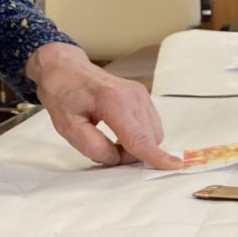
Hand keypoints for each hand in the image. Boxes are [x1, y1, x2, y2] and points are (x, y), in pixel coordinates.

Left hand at [27, 42, 180, 169]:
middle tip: (105, 150)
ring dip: (137, 145)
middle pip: (149, 139)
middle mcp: (133, 96)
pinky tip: (120, 132)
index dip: (155, 156)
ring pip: (153, 133)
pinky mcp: (143, 96)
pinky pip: (151, 125)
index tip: (174, 166)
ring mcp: (141, 94)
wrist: (66, 69)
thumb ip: (94, 147)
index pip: (138, 137)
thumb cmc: (63, 96)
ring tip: (110, 139)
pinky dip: (139, 135)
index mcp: (113, 102)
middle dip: (132, 154)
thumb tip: (117, 158)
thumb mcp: (68, 127)